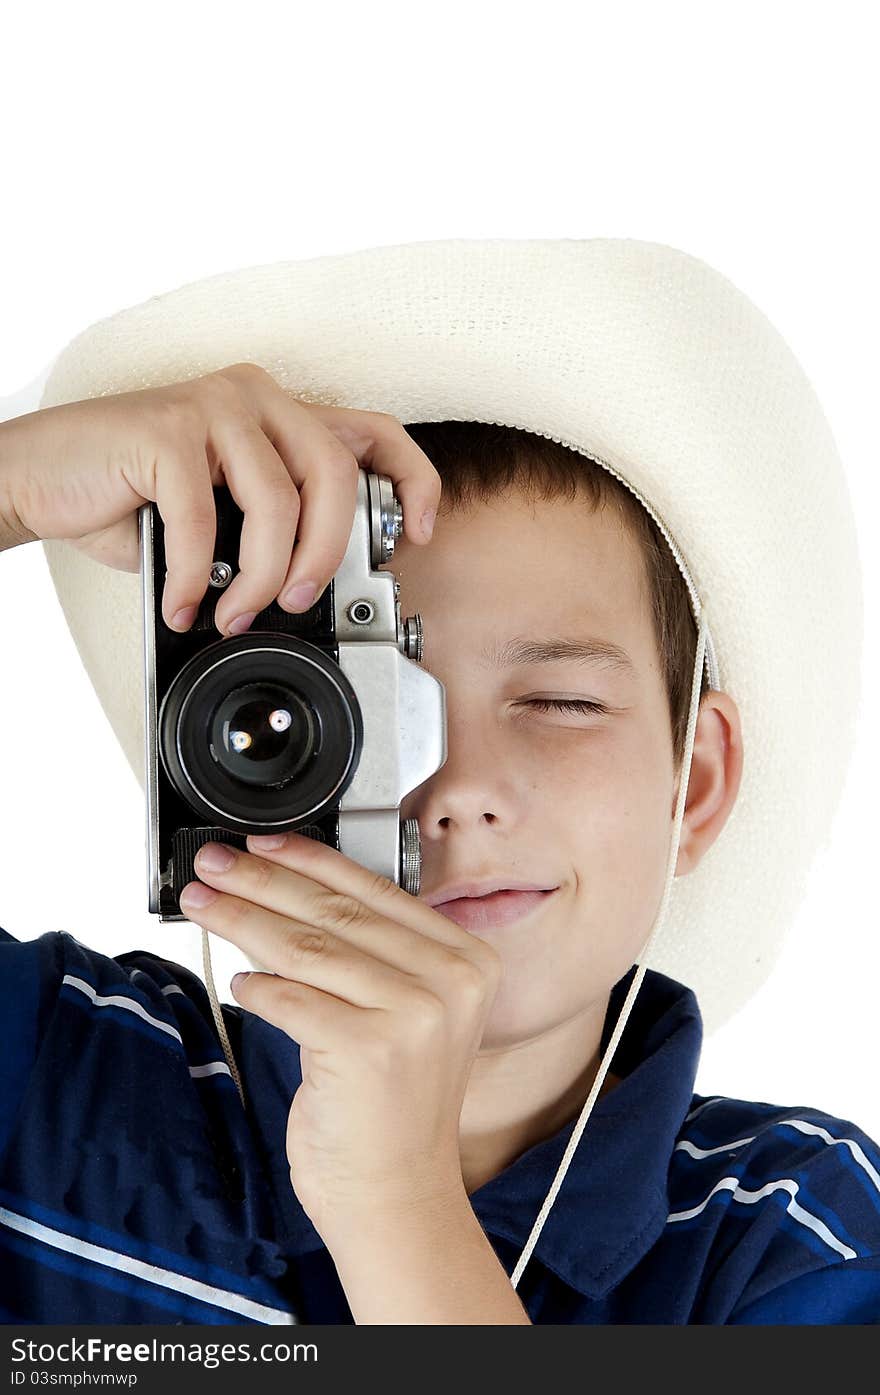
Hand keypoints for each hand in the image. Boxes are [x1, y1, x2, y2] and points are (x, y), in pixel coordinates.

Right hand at [0, 362, 439, 633]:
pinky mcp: (168, 429)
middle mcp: (255, 398)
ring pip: (278, 504)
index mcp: (279, 415)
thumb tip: (317, 586)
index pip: (375, 433)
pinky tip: (186, 603)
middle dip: (326, 556)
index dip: (413, 482)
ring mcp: (213, 407)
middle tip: (299, 601)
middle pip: (334, 476)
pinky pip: (206, 523)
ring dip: (262, 579)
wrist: (43, 477)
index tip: (417, 536)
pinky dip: (197, 580)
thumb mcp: (222, 516)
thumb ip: (273, 530)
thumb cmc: (131, 497)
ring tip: (235, 614)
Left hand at [178, 831, 502, 1248]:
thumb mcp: (402, 1014)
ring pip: (307, 946)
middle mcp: (450, 981)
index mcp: (466, 961)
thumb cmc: (391, 1106)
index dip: (309, 861)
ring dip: (243, 920)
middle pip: (336, 911)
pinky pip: (291, 999)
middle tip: (214, 865)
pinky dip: (259, 988)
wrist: (397, 1196)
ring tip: (204, 905)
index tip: (262, 845)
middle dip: (263, 882)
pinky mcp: (369, 1049)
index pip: (375, 890)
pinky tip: (240, 982)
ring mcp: (413, 1015)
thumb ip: (366, 953)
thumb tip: (282, 890)